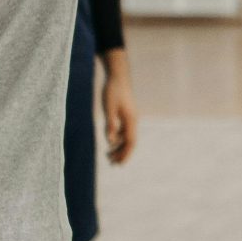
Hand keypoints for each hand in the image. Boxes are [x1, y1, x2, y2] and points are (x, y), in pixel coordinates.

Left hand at [101, 50, 137, 164]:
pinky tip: (110, 142)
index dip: (125, 154)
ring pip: (126, 136)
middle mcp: (132, 120)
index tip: (119, 164)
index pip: (130, 142)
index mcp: (130, 120)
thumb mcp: (109, 108)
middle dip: (122, 154)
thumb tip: (110, 141)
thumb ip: (110, 125)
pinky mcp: (125, 114)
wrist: (117, 76)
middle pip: (130, 142)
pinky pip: (123, 130)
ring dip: (119, 147)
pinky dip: (118, 138)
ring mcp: (130, 117)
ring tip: (109, 156)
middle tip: (112, 164)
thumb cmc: (112, 91)